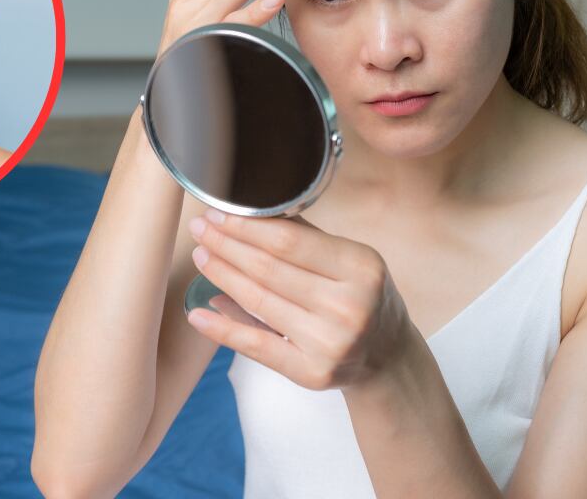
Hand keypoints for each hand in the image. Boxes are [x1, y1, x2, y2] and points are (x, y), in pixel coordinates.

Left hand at [185, 209, 413, 390]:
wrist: (388, 356)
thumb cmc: (362, 296)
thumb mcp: (349, 260)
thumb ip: (304, 239)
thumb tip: (246, 216)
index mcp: (360, 267)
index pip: (288, 241)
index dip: (245, 227)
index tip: (217, 213)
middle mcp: (348, 306)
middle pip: (268, 269)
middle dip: (226, 245)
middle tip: (199, 229)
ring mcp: (330, 343)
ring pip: (258, 302)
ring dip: (221, 276)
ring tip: (201, 256)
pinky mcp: (312, 373)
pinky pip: (257, 347)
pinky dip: (222, 330)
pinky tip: (198, 313)